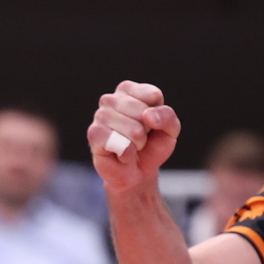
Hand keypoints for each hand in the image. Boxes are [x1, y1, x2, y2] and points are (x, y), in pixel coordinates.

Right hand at [88, 81, 182, 195]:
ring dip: (137, 144)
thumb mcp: (170, 130)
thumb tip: (148, 116)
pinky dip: (127, 154)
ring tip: (129, 146)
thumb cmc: (151, 147)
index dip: (158, 116)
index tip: (151, 125)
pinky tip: (120, 154)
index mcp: (128, 91)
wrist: (137, 173)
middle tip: (138, 139)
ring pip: (134, 129)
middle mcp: (111, 99)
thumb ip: (167, 116)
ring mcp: (100, 116)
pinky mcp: (93, 134)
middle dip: (147, 131)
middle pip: (143, 112)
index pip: (153, 95)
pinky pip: (121, 143)